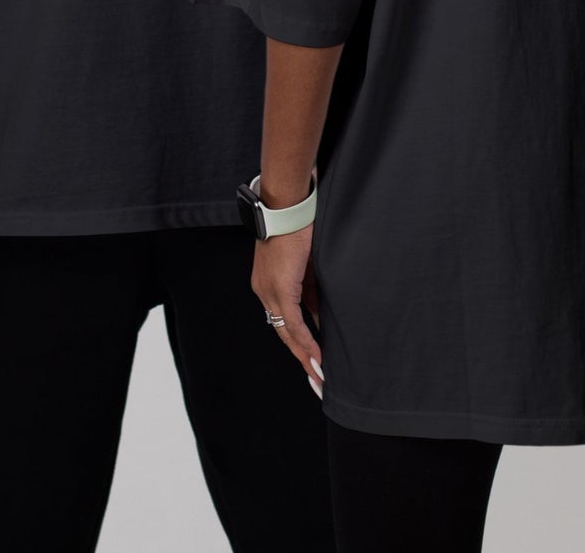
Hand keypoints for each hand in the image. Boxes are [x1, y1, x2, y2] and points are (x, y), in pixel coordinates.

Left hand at [252, 230, 323, 394]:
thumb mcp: (305, 263)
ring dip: (305, 356)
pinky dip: (307, 342)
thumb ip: (310, 286)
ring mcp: (270, 291)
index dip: (298, 341)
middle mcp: (264, 291)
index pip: (282, 321)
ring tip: (319, 377)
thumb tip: (320, 308)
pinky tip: (318, 358)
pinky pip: (294, 323)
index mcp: (268, 284)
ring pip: (287, 333)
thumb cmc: (297, 225)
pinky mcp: (282, 289)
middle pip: (282, 333)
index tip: (312, 357)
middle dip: (301, 357)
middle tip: (316, 379)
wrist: (287, 205)